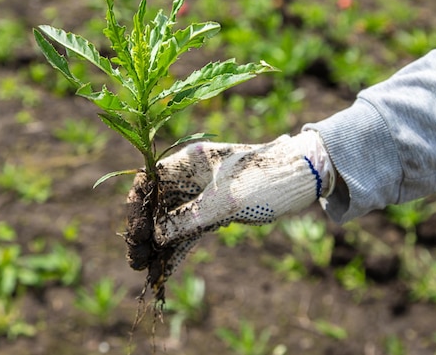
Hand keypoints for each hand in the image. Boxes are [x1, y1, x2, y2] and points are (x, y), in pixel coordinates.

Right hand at [153, 131, 333, 260]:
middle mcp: (188, 178)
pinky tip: (164, 272)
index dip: (136, 206)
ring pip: (169, 222)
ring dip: (157, 246)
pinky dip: (177, 251)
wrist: (301, 178)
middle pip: (155, 205)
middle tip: (137, 259)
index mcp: (188, 162)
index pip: (148, 180)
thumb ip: (189, 218)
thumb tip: (156, 236)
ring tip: (146, 271)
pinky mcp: (212, 213)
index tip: (134, 232)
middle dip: (143, 232)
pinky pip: (187, 233)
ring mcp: (200, 196)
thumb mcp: (226, 201)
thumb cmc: (266, 179)